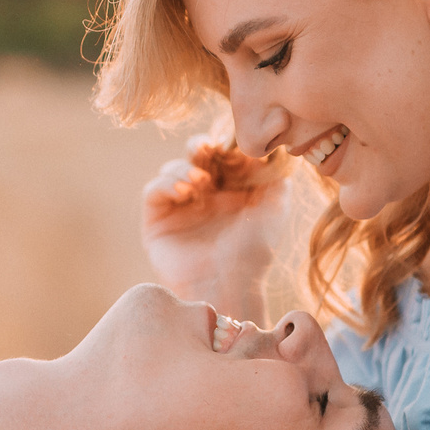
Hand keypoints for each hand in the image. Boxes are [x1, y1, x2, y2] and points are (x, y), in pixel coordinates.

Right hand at [141, 141, 289, 320]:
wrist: (228, 284)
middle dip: (199, 146)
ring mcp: (179, 209)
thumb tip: (271, 146)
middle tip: (207, 150)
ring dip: (183, 167)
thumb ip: (275, 174)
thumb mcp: (275, 207)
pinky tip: (185, 191)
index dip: (226, 146)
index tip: (235, 147)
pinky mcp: (157, 221)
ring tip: (200, 183)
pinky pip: (153, 189)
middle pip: (193, 156)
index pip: (222, 155)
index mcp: (231, 193)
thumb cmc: (254, 251)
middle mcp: (204, 198)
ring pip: (172, 168)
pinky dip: (166, 182)